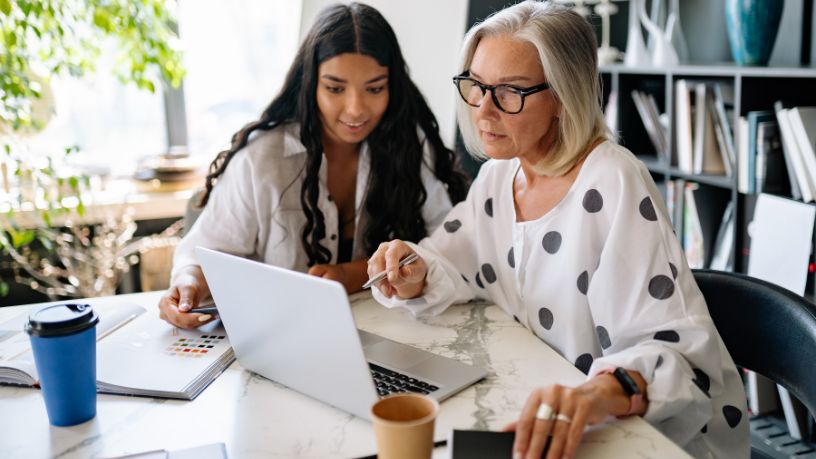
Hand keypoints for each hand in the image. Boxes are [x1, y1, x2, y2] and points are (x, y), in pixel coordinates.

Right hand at [157, 267, 213, 328]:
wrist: (187, 285)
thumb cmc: (185, 284)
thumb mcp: (187, 287)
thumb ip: (186, 298)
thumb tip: (184, 309)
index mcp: (164, 304)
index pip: (177, 316)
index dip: (191, 318)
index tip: (204, 315)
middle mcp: (166, 314)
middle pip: (182, 323)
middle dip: (198, 320)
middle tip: (212, 314)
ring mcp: (172, 320)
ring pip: (188, 326)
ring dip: (201, 321)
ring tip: (213, 314)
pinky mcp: (179, 322)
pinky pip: (191, 325)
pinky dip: (201, 321)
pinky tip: (209, 316)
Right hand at [367, 240, 426, 298]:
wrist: (408, 268)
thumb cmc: (414, 266)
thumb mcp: (419, 269)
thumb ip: (413, 271)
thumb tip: (404, 272)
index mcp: (397, 246)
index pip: (392, 254)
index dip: (391, 266)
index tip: (392, 279)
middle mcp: (384, 248)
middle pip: (377, 261)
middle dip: (381, 279)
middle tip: (388, 292)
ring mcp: (377, 256)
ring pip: (372, 270)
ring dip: (379, 284)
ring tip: (389, 293)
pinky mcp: (372, 266)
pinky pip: (371, 276)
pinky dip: (378, 285)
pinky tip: (387, 290)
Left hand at [504, 373, 642, 458]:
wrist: (595, 395)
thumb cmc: (566, 404)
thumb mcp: (546, 408)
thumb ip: (528, 419)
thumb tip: (506, 431)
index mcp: (538, 394)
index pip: (526, 420)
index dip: (520, 441)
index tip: (518, 456)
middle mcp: (552, 393)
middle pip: (540, 426)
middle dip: (534, 449)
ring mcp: (569, 398)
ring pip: (558, 431)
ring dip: (552, 452)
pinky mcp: (584, 406)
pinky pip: (574, 432)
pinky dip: (568, 448)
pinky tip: (564, 458)